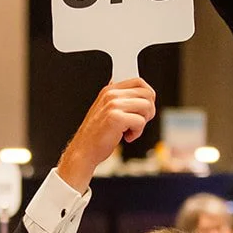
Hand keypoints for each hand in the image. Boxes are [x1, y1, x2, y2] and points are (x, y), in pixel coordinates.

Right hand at [55, 79, 155, 193]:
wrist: (84, 150)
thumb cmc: (97, 134)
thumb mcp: (107, 110)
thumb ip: (121, 99)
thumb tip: (143, 94)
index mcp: (109, 90)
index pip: (139, 81)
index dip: (148, 95)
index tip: (145, 108)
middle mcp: (111, 94)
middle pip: (147, 94)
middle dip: (149, 111)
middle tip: (139, 121)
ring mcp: (113, 105)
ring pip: (147, 106)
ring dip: (143, 122)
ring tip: (130, 129)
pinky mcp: (116, 118)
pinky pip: (140, 121)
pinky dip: (137, 132)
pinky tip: (126, 136)